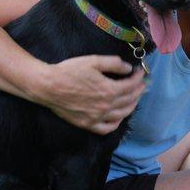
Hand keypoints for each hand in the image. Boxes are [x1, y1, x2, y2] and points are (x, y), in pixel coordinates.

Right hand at [31, 55, 145, 134]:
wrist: (47, 86)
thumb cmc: (69, 71)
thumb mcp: (94, 61)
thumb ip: (114, 63)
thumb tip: (128, 68)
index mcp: (109, 90)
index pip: (131, 85)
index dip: (139, 77)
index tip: (140, 72)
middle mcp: (106, 106)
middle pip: (130, 100)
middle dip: (139, 90)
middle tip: (142, 84)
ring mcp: (97, 117)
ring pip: (122, 114)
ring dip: (132, 105)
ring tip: (135, 98)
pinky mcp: (87, 124)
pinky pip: (107, 128)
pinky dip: (116, 123)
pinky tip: (119, 116)